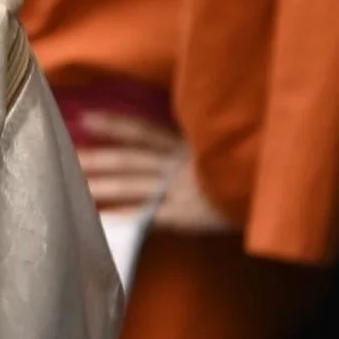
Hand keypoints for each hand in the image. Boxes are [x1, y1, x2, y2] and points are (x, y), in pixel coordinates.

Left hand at [77, 112, 233, 231]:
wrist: (274, 195)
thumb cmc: (247, 170)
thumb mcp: (221, 147)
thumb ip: (198, 140)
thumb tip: (176, 135)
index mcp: (185, 147)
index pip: (143, 133)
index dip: (115, 125)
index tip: (86, 118)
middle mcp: (178, 165)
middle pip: (129, 159)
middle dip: (97, 158)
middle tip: (64, 156)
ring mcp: (180, 191)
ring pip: (133, 186)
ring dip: (102, 185)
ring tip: (73, 185)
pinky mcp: (186, 216)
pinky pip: (148, 217)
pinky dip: (125, 218)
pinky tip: (102, 220)